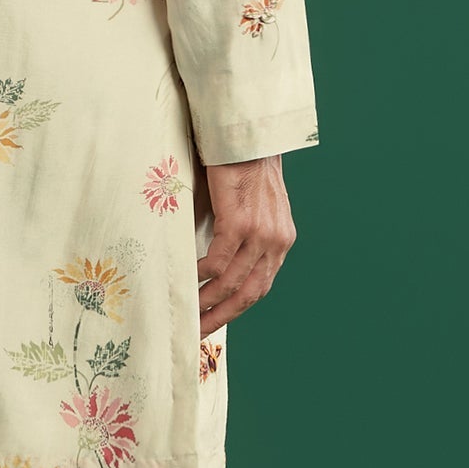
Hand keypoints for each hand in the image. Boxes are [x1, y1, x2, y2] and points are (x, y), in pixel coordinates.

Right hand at [197, 155, 295, 336]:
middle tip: (196, 332)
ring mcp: (261, 233)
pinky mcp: (242, 221)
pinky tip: (189, 280)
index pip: (259, 287)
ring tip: (187, 313)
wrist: (245, 134)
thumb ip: (237, 238)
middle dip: (221, 317)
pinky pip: (220, 260)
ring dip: (207, 301)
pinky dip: (202, 275)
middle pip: (249, 294)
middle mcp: (276, 241)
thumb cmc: (239, 167)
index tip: (212, 324)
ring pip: (233, 282)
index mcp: (280, 241)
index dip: (235, 311)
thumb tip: (209, 265)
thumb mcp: (247, 209)